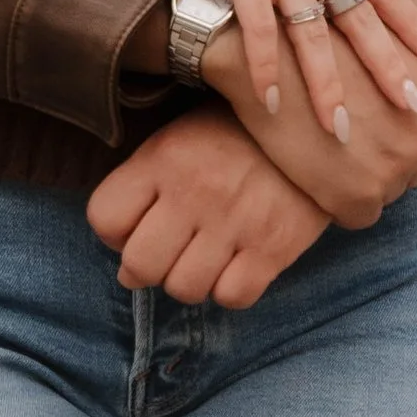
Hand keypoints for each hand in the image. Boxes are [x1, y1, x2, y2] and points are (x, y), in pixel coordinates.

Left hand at [86, 108, 330, 307]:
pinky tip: (234, 264)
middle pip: (139, 266)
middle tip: (164, 254)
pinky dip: (229, 290)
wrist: (312, 120)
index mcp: (163, 158)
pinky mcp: (273, 247)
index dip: (113, 231)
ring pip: (183, 288)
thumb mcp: (181, 134)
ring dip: (188, 281)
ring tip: (201, 257)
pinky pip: (232, 297)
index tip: (133, 227)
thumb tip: (118, 240)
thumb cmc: (235, 131)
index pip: (104, 217)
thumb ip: (145, 178)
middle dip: (145, 268)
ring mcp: (234, 222)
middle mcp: (193, 192)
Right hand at [204, 22, 416, 227]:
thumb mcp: (385, 13)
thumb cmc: (317, 16)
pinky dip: (334, 196)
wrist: (240, 38)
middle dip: (394, 157)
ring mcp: (383, 168)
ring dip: (364, 178)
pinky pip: (348, 212)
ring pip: (386, 194)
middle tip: (361, 136)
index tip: (401, 129)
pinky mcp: (341, 192)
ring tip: (339, 157)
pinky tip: (318, 174)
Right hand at [219, 0, 416, 138]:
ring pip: (309, 30)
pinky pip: (255, 27)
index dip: (415, 25)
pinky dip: (262, 64)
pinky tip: (270, 102)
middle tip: (410, 109)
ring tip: (338, 129)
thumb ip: (406, 3)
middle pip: (359, 17)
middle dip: (385, 63)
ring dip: (324, 80)